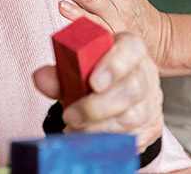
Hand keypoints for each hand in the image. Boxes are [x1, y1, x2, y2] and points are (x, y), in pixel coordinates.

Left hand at [32, 32, 164, 150]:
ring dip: (97, 127)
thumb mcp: (77, 70)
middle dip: (97, 107)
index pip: (131, 49)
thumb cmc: (95, 77)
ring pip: (131, 118)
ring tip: (73, 129)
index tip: (94, 83)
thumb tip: (41, 78)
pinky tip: (88, 140)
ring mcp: (149, 103)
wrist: (118, 97)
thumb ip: (59, 73)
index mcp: (128, 49)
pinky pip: (131, 138)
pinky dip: (105, 142)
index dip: (114, 65)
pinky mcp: (149, 128)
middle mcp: (144, 74)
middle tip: (70, 116)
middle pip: (131, 89)